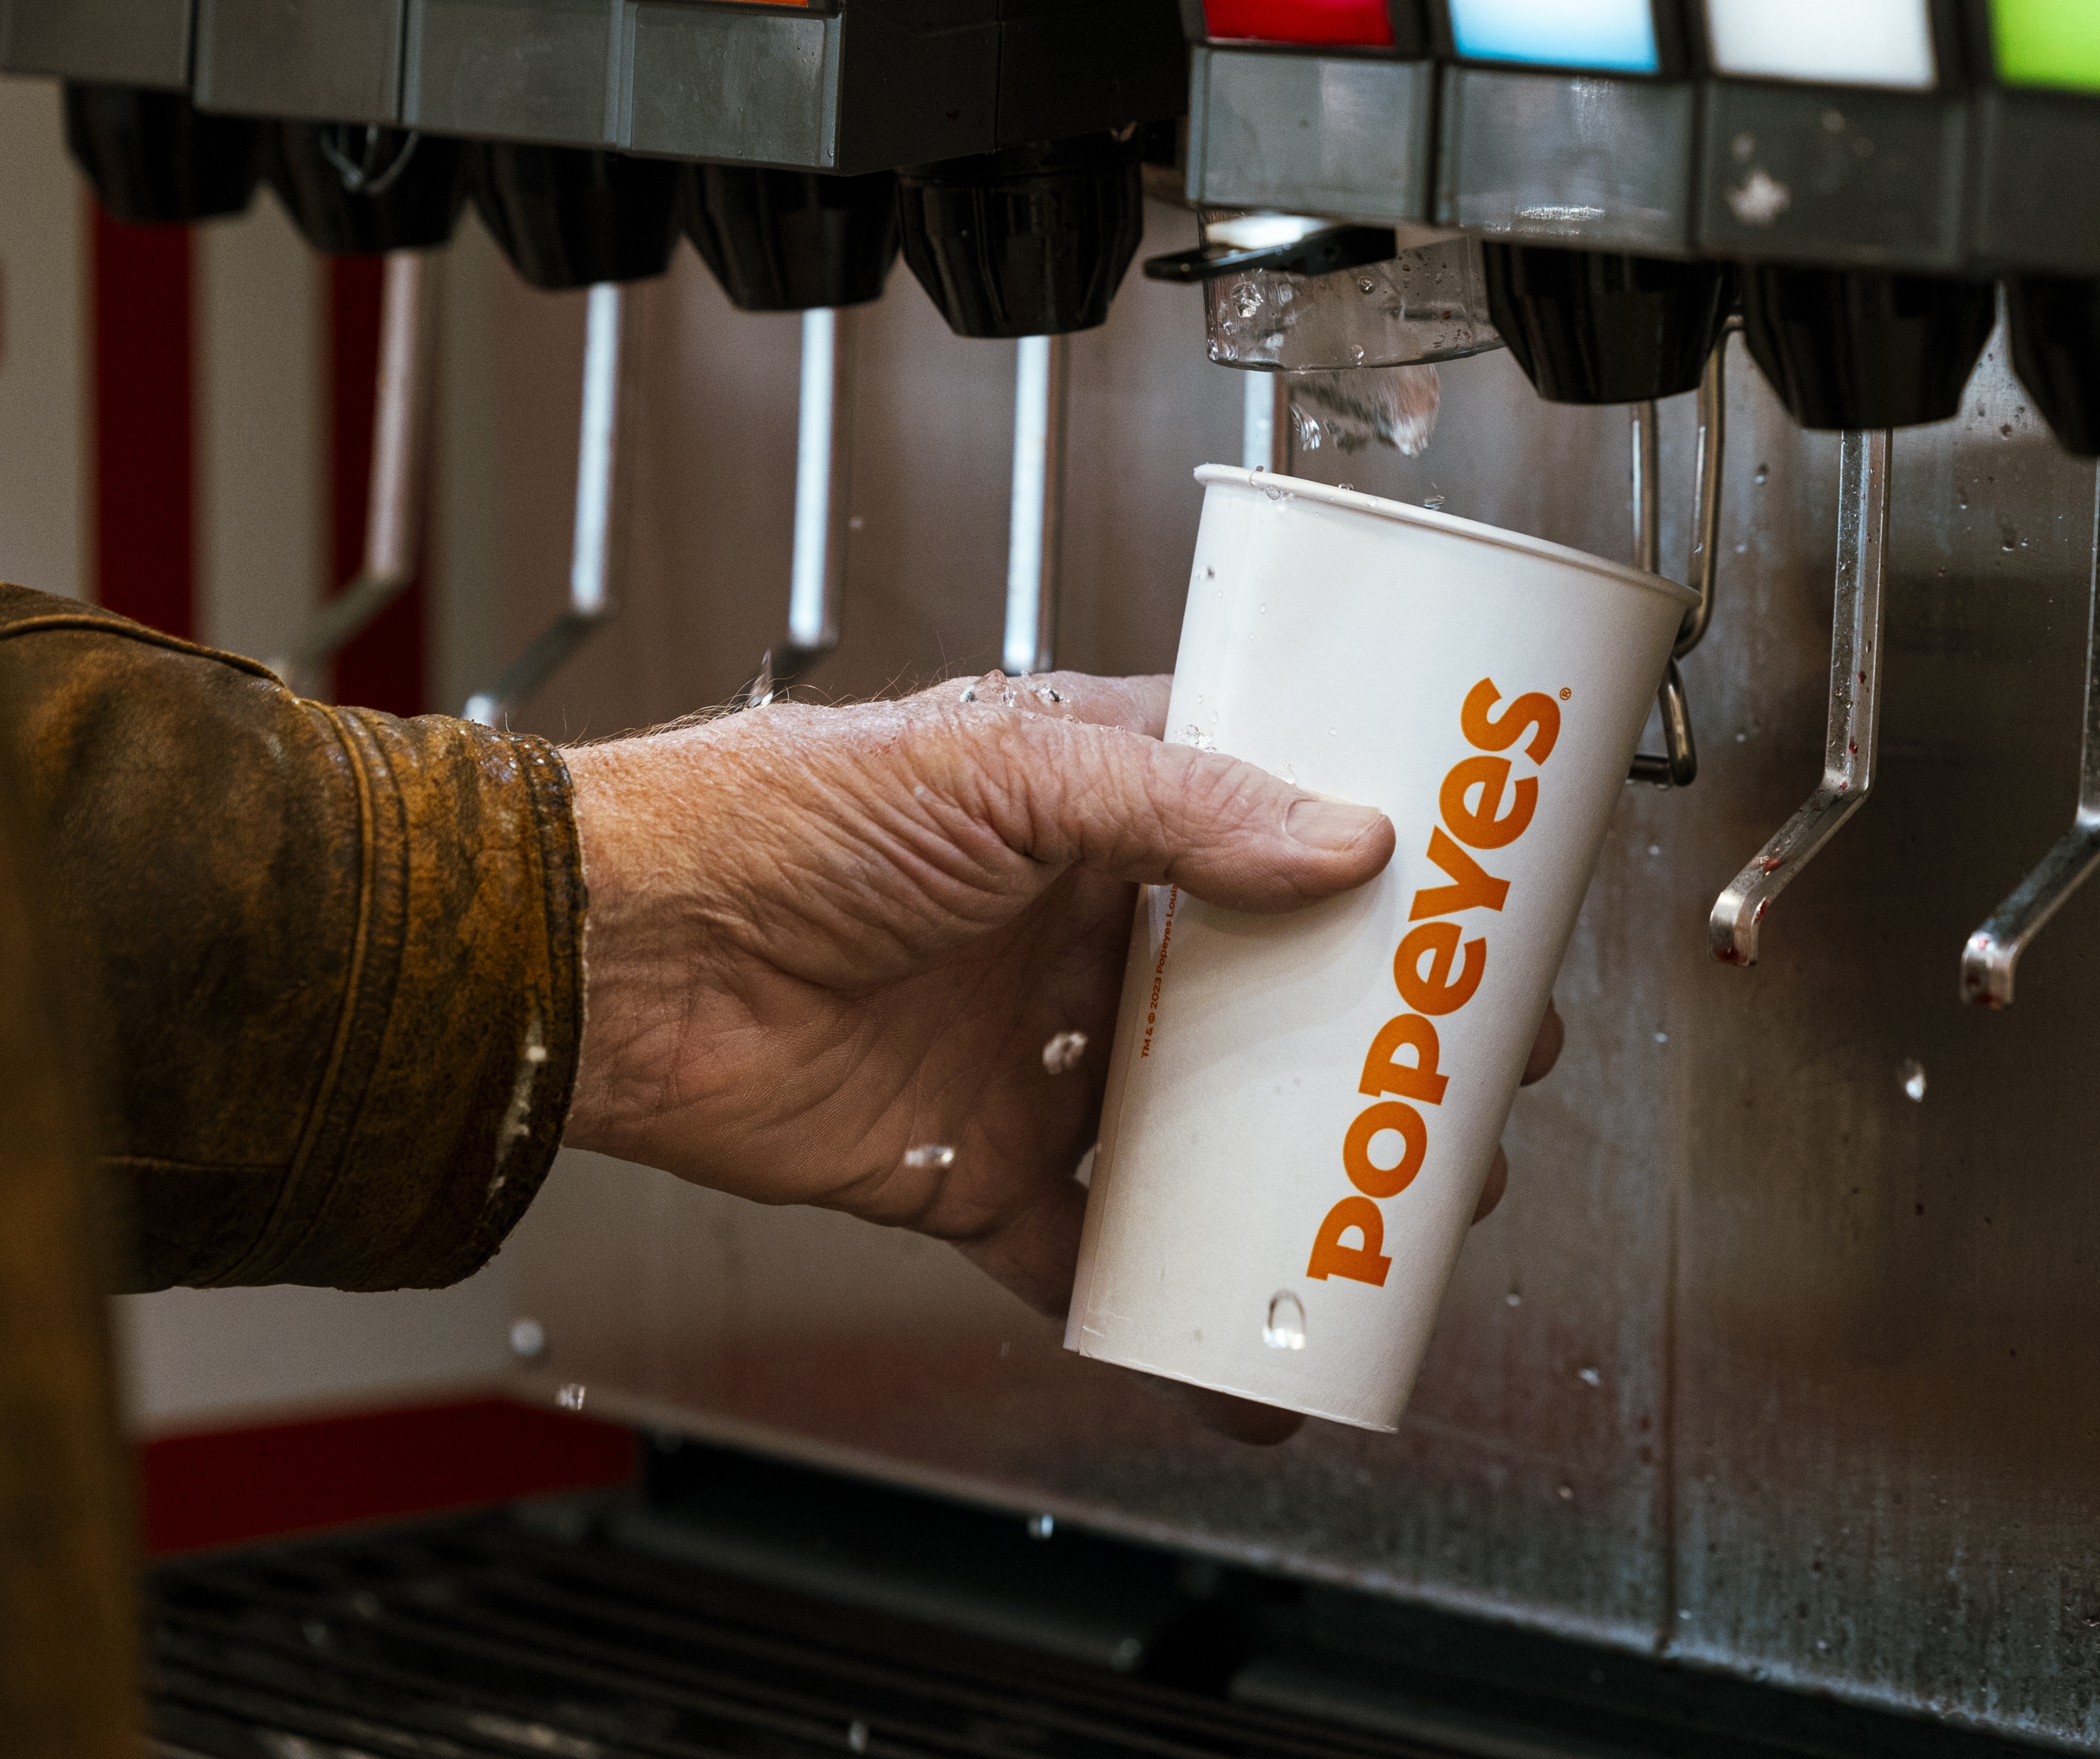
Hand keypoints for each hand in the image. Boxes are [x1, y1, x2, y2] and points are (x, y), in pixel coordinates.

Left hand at [560, 671, 1562, 1442]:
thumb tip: (1341, 838)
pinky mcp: (975, 1168)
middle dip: (1368, 1044)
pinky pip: (1083, 1255)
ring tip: (1397, 1215)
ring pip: (1198, 1131)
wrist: (612, 959)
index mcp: (1092, 811)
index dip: (1376, 868)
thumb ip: (1175, 803)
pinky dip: (1151, 1309)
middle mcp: (1076, 933)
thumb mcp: (997, 768)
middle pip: (1262, 995)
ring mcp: (1035, 1057)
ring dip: (1291, 1174)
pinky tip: (1229, 1346)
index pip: (1269, 824)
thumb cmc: (770, 816)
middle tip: (1472, 1082)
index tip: (1470, 909)